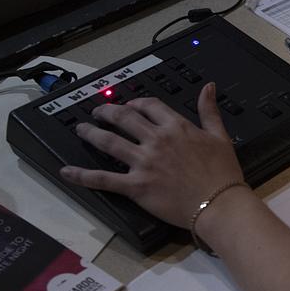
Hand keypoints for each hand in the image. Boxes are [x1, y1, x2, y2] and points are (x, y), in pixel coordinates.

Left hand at [60, 82, 245, 228]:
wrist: (219, 203)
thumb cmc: (222, 172)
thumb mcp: (220, 136)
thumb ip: (209, 110)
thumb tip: (208, 87)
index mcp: (176, 127)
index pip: (149, 105)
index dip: (135, 102)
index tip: (130, 105)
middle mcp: (156, 140)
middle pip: (123, 118)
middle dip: (106, 112)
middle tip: (98, 112)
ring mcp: (143, 163)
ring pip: (108, 142)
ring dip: (91, 133)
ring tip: (81, 128)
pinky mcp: (135, 186)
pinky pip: (103, 179)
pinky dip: (82, 175)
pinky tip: (67, 171)